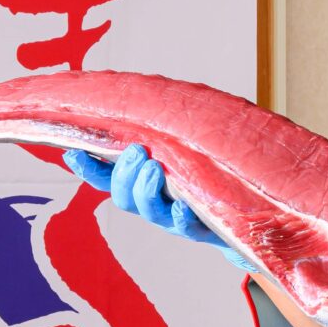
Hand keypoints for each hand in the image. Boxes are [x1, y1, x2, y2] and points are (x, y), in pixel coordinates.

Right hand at [67, 145, 250, 270]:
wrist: (255, 211)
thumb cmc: (214, 169)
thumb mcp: (187, 146)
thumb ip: (166, 130)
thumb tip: (145, 97)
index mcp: (145, 182)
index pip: (106, 177)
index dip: (88, 168)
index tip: (72, 151)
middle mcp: (155, 202)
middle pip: (122, 196)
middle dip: (123, 173)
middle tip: (137, 152)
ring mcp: (176, 217)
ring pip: (148, 211)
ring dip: (145, 190)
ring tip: (153, 169)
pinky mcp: (204, 229)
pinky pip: (186, 226)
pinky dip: (180, 215)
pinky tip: (182, 204)